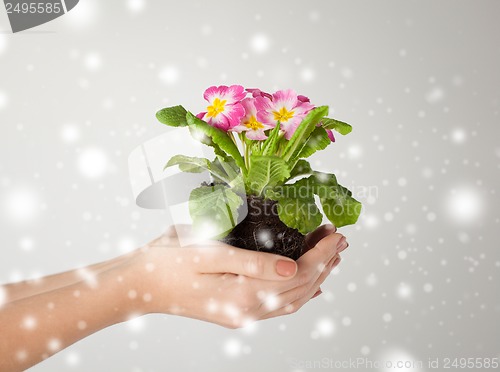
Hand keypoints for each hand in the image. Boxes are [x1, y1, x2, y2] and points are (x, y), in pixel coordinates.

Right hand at [126, 224, 347, 327]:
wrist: (138, 283)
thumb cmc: (167, 262)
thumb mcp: (208, 253)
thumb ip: (252, 263)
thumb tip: (293, 266)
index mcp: (242, 296)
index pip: (297, 275)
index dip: (321, 255)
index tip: (337, 235)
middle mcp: (247, 310)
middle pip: (300, 288)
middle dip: (325, 263)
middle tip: (340, 239)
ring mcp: (242, 314)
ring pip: (292, 299)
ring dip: (316, 277)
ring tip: (331, 256)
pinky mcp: (236, 310)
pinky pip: (277, 305)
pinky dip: (299, 292)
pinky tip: (309, 284)